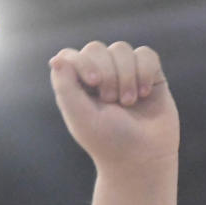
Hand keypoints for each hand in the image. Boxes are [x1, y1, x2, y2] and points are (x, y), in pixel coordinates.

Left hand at [49, 41, 178, 171]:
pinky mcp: (149, 74)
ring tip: (129, 102)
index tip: (93, 82)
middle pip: (96, 48)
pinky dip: (145, 72)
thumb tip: (56, 58)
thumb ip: (65, 87)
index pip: (70, 56)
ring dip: (126, 76)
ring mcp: (123, 74)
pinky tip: (144, 94)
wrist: (143, 156)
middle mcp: (98, 78)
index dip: (82, 62)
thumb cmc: (107, 141)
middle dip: (107, 72)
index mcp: (75, 88)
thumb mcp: (80, 116)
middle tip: (111, 101)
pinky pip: (146, 54)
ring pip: (121, 49)